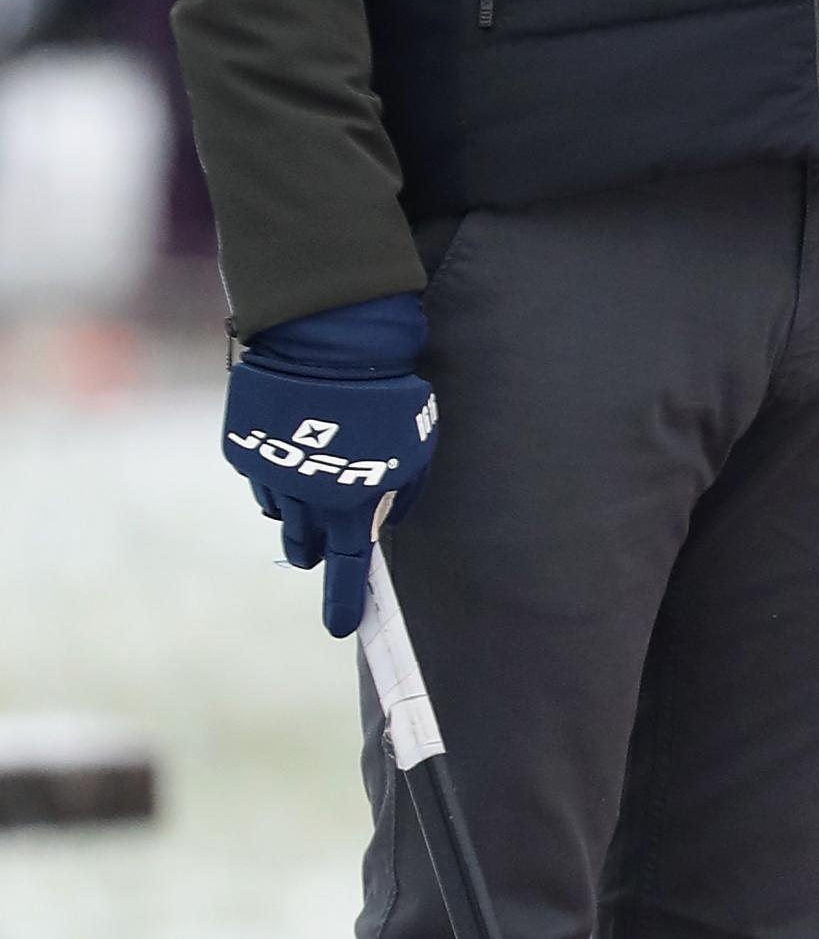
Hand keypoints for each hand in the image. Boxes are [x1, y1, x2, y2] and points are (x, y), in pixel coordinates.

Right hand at [223, 293, 437, 634]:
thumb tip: (390, 515)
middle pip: (306, 546)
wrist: (331, 343)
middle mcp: (305, 502)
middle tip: (320, 544)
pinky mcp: (245, 448)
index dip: (344, 602)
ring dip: (295, 513)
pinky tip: (290, 447)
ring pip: (280, 514)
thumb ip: (406, 488)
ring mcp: (269, 476)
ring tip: (310, 489)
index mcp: (349, 506)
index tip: (342, 629)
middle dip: (314, 550)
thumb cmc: (386, 394)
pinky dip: (275, 473)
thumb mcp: (418, 445)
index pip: (347, 569)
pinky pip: (261, 477)